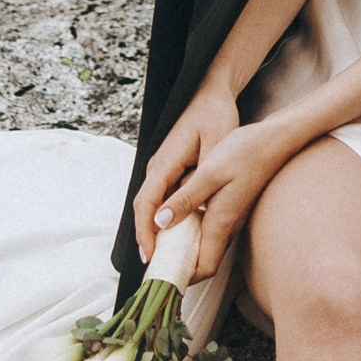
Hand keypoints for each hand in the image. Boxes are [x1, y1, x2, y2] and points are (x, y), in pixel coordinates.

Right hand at [132, 76, 238, 262]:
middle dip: (148, 238)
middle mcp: (158, 167)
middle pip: (145, 209)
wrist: (211, 94)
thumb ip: (194, 184)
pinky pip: (163, 198)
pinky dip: (167, 218)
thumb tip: (172, 215)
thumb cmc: (215, 117)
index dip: (145, 232)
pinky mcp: (171, 169)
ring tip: (166, 257)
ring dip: (156, 230)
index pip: (146, 204)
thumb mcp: (212, 149)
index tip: (150, 256)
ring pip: (153, 205)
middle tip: (157, 266)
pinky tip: (178, 233)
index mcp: (164, 162)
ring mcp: (163, 168)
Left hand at [164, 110, 316, 287]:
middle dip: (180, 265)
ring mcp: (232, 217)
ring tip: (161, 240)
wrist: (275, 140)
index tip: (162, 276)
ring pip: (206, 245)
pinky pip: (210, 229)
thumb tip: (160, 222)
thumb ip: (185, 199)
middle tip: (156, 260)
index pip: (204, 268)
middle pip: (204, 261)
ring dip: (185, 248)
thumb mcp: (209, 173)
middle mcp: (228, 225)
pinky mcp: (232, 207)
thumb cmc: (245, 153)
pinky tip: (180, 216)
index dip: (184, 278)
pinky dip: (193, 231)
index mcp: (221, 221)